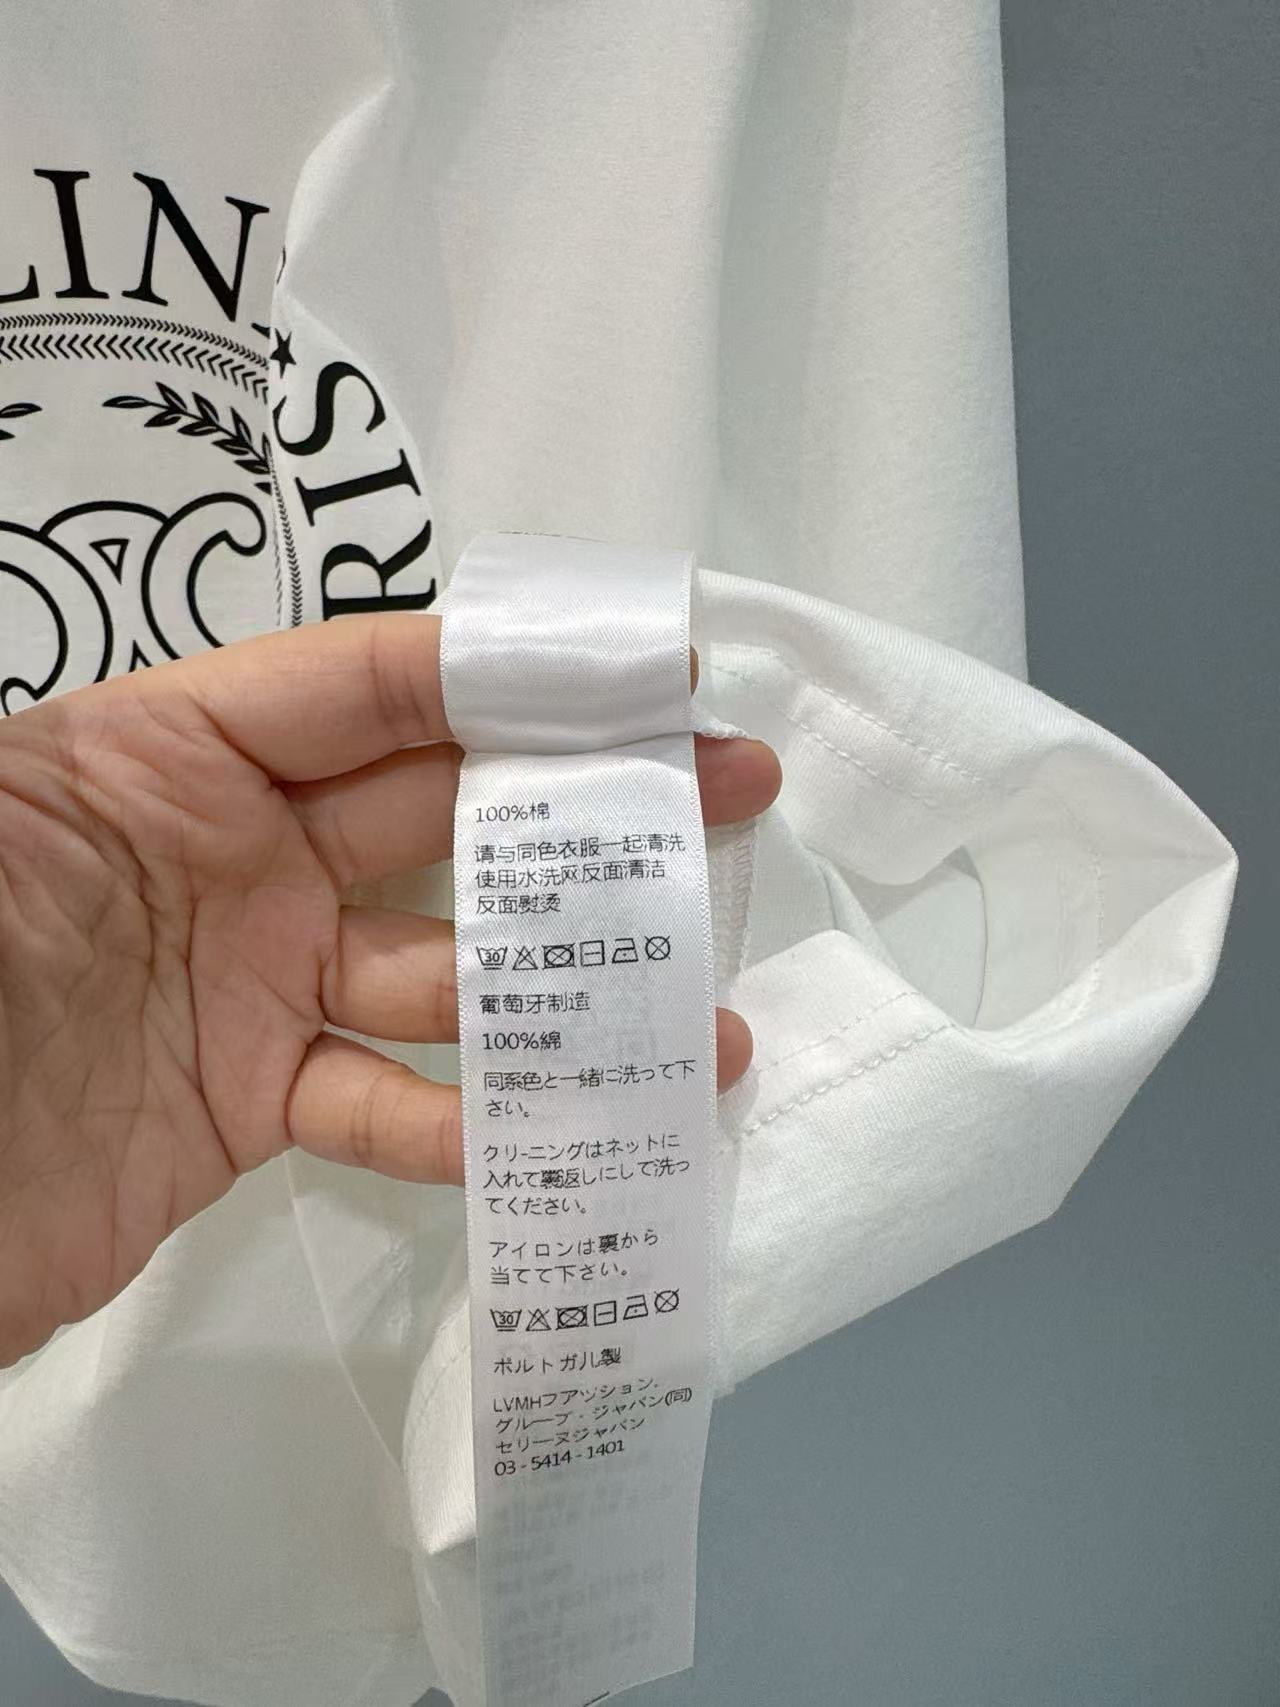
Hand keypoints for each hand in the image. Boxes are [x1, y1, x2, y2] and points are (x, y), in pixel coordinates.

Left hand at [0, 615, 780, 1365]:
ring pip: (441, 966)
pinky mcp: (251, 1109)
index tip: (648, 669)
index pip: (369, 685)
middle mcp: (230, 857)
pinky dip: (476, 1124)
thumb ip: (126, 751)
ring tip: (694, 1009)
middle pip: (437, 809)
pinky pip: (386, 1104)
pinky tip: (566, 1138)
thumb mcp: (9, 810)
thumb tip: (315, 681)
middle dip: (584, 797)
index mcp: (170, 757)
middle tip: (724, 791)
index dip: (509, 666)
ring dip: (565, 984)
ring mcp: (250, 986)